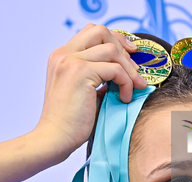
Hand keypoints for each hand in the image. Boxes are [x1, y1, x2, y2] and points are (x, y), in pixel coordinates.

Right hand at [33, 24, 147, 158]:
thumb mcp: (84, 92)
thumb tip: (123, 72)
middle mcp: (64, 54)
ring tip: (132, 89)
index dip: (114, 40)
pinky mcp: (80, 72)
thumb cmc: (71, 122)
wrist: (55, 138)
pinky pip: (115, 69)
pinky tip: (124, 98)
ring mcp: (70, 61)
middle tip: (136, 71)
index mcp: (62, 56)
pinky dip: (126, 83)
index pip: (92, 33)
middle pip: (101, 32)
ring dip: (128, 69)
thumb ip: (98, 77)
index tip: (130, 56)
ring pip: (112, 49)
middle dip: (123, 48)